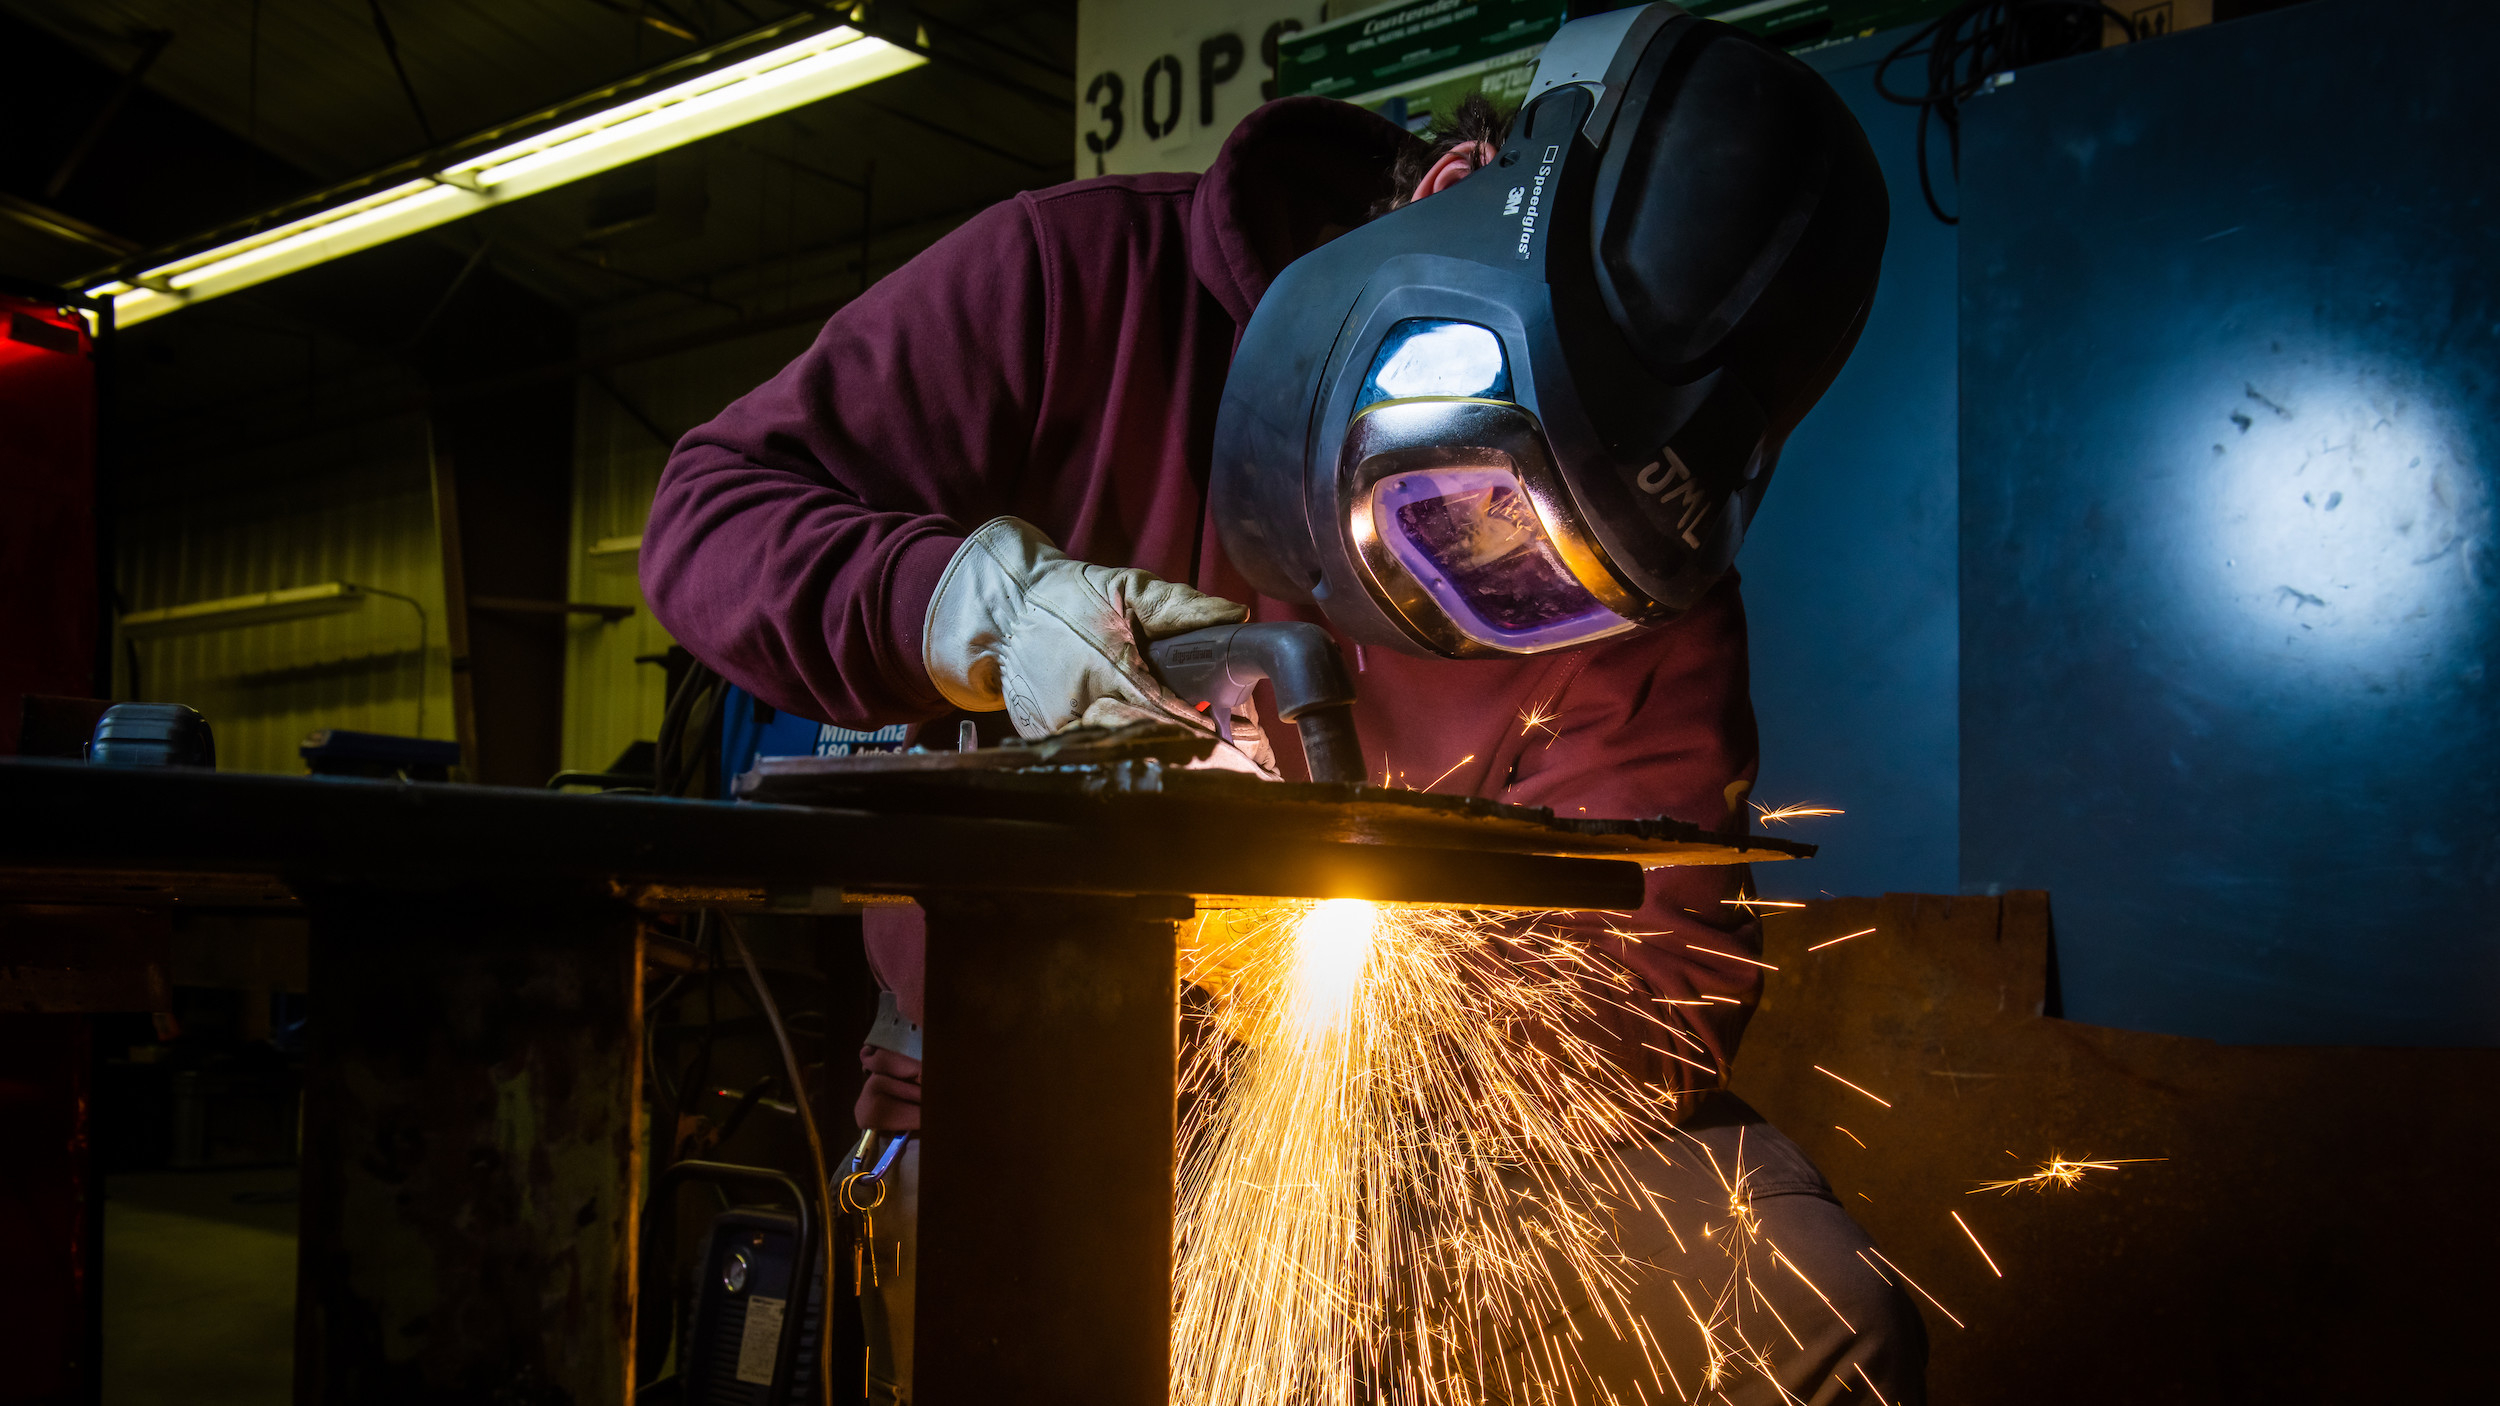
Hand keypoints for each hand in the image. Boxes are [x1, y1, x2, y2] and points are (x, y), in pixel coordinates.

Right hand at [922, 517, 1279, 775]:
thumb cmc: (1070, 597)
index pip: (1158, 707)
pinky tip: (1147, 770)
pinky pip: (1087, 757)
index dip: (1191, 728)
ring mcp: (1058, 725)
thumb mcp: (1124, 588)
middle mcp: (1081, 700)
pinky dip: (1117, 762)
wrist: (1003, 609)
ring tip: (1191, 773)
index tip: (1221, 741)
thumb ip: (1179, 606)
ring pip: (1113, 756)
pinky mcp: (1043, 737)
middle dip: (1178, 753)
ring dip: (1150, 762)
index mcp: (1105, 662)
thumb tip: (1235, 616)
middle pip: (1139, 741)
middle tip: (1223, 768)